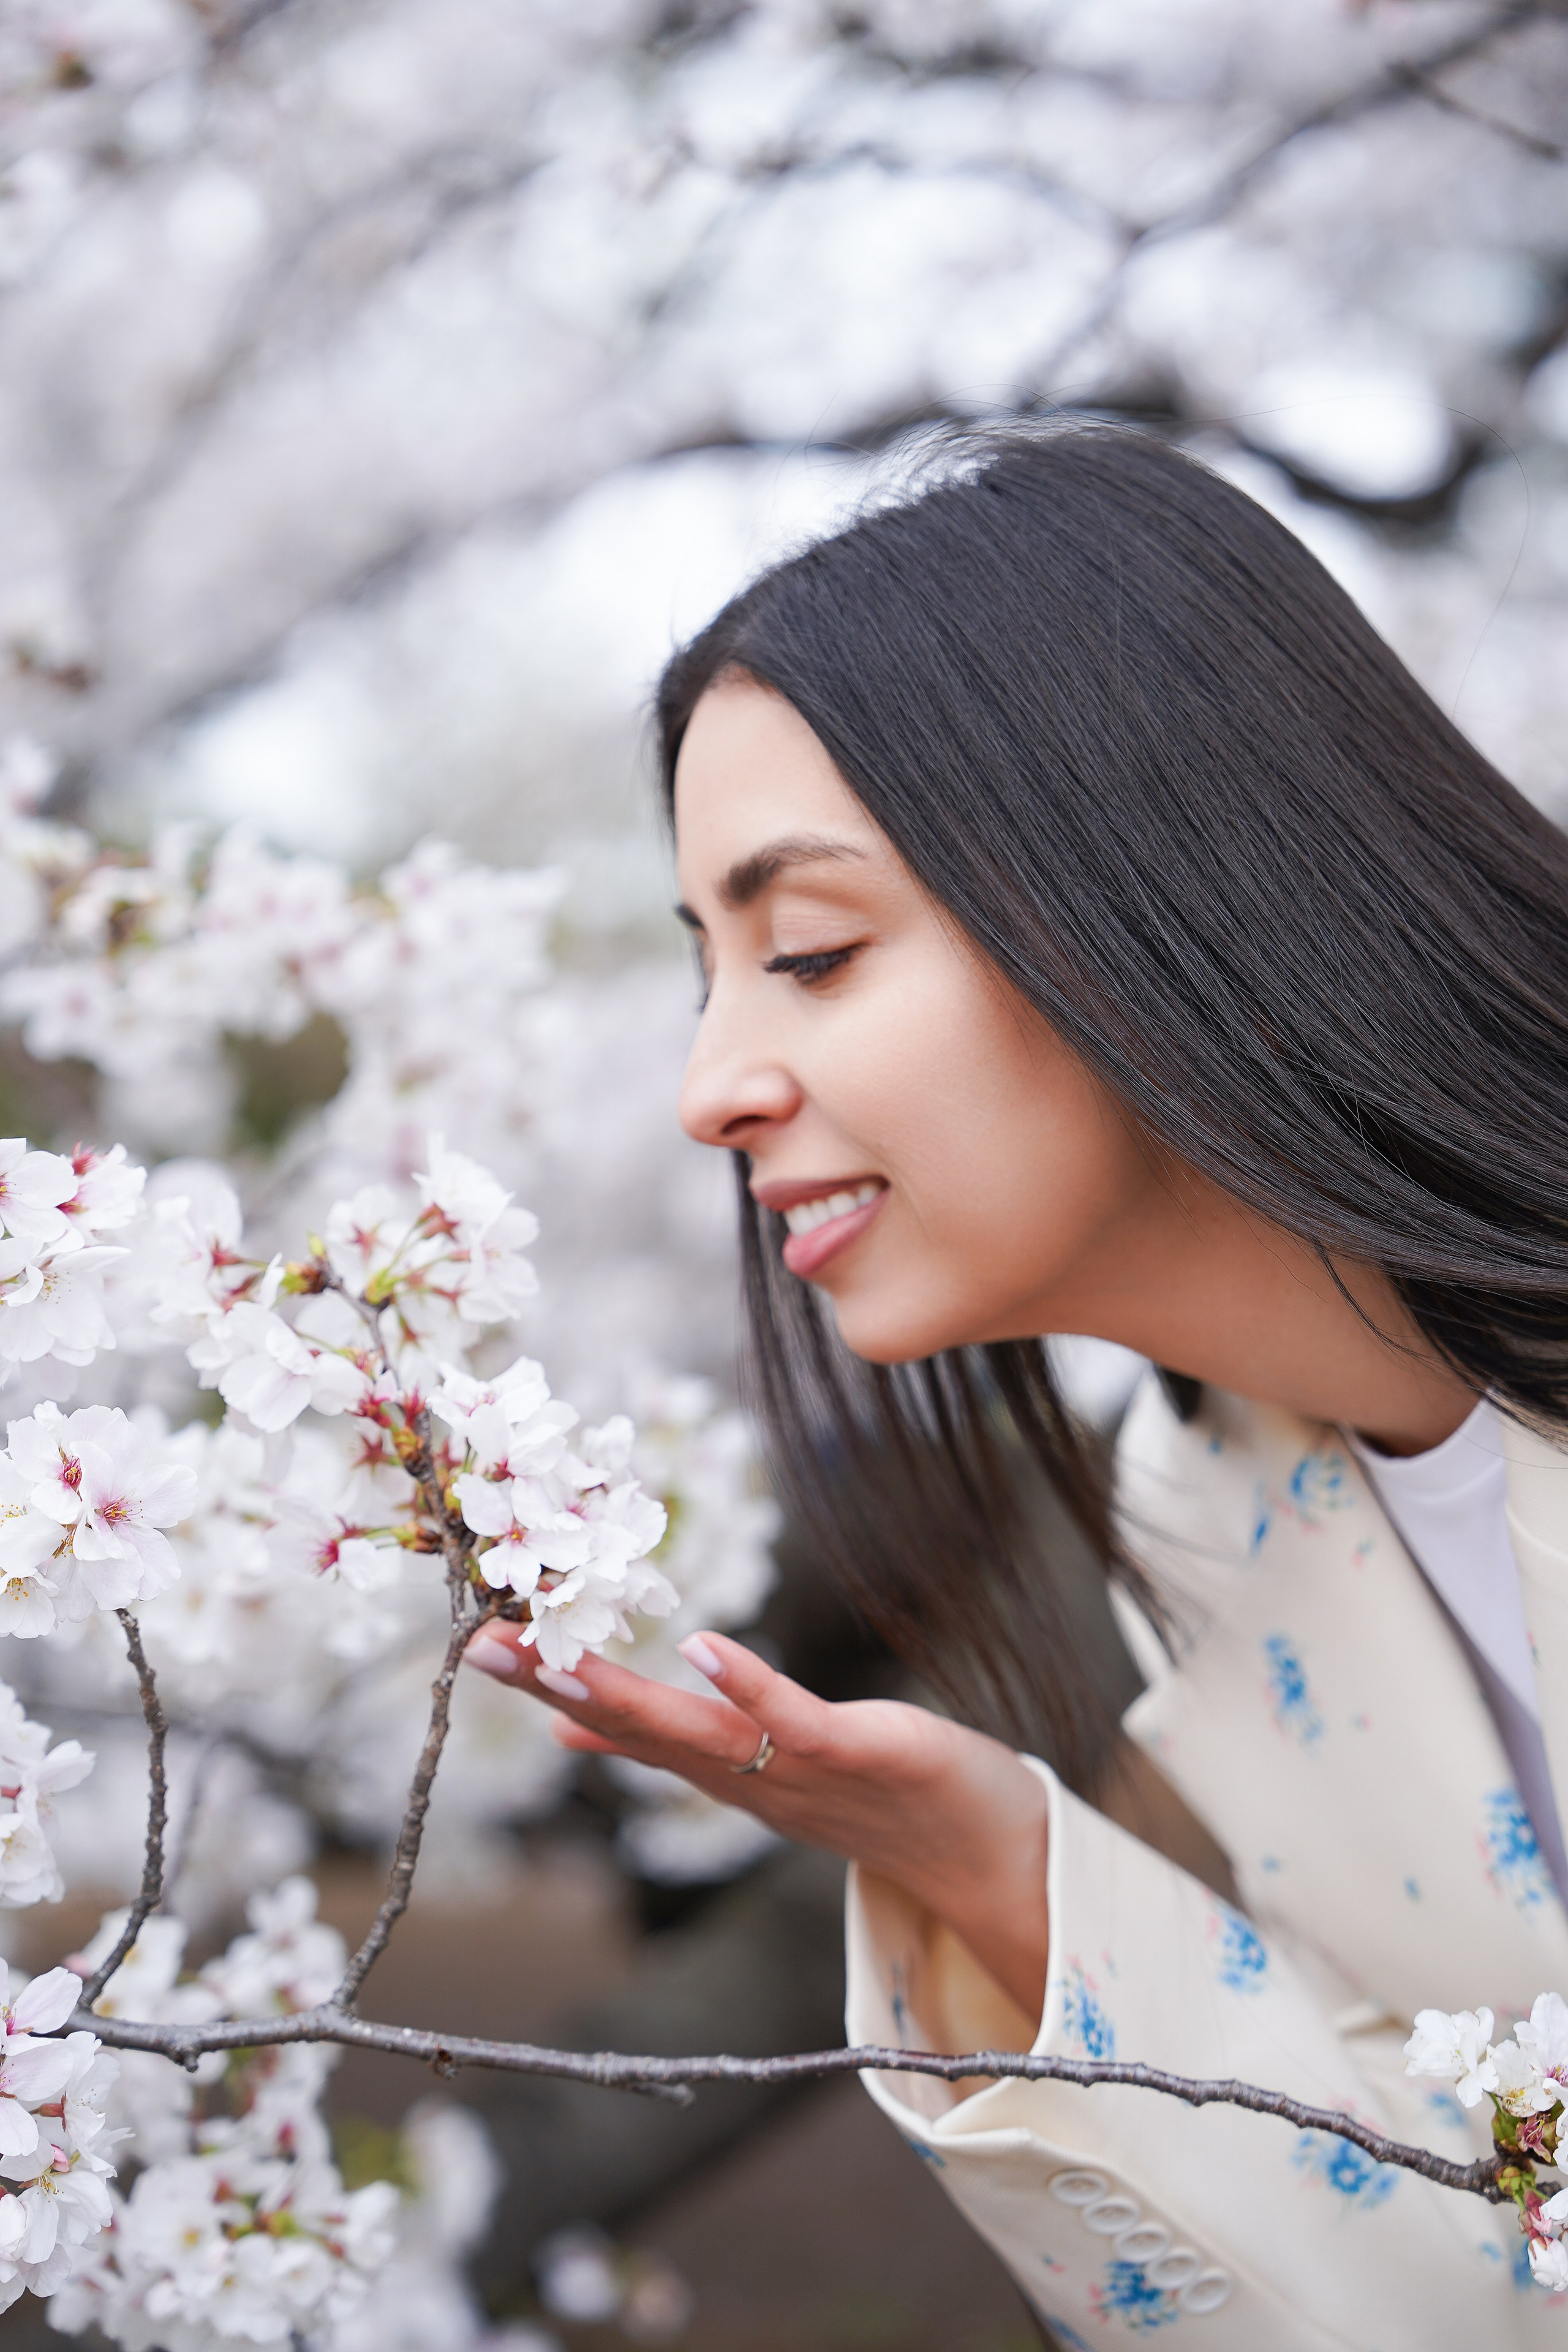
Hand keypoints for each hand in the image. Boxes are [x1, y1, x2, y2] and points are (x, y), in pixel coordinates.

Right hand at [464, 1623, 1049, 2019]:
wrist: (989, 1855)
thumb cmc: (877, 1793)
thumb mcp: (765, 1763)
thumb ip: (680, 1742)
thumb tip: (579, 1724)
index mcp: (725, 1773)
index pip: (624, 1726)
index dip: (552, 1687)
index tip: (480, 1645)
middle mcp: (749, 1779)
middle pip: (641, 1731)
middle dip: (560, 1685)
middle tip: (483, 1643)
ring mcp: (801, 1771)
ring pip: (699, 1735)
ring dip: (626, 1697)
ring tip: (558, 1656)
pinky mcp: (860, 1754)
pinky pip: (794, 1721)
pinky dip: (746, 1685)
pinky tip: (700, 1643)